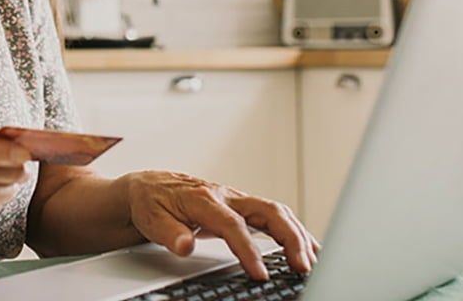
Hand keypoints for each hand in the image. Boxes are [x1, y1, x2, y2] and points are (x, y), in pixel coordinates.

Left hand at [123, 171, 319, 280]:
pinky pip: (275, 217)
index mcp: (205, 199)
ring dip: (299, 236)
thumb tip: (184, 245)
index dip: (249, 250)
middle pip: (269, 211)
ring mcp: (238, 200)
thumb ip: (168, 233)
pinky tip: (308, 248)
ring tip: (313, 263)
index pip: (233, 225)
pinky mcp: (243, 208)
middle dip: (291, 238)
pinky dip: (294, 232)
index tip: (261, 274)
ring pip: (278, 212)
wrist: (149, 187)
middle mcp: (227, 196)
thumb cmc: (152, 202)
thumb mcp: (151, 218)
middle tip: (303, 267)